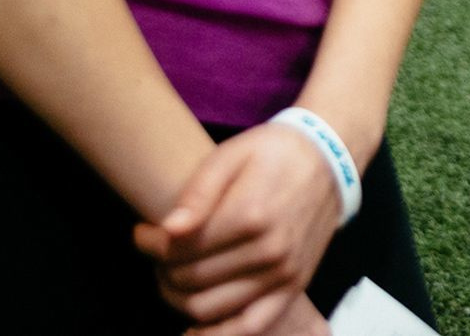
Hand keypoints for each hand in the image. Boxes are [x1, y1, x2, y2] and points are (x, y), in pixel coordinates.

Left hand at [133, 122, 344, 335]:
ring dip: (179, 298)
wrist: (329, 159)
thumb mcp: (231, 155)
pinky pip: (251, 325)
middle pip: (191, 280)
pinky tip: (193, 331)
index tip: (140, 233)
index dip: (149, 244)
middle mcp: (270, 251)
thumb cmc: (273, 152)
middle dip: (162, 270)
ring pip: (211, 308)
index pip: (180, 249)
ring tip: (172, 277)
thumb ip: (198, 193)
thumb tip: (168, 230)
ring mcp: (284, 273)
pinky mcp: (294, 286)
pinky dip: (218, 334)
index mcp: (251, 215)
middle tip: (157, 254)